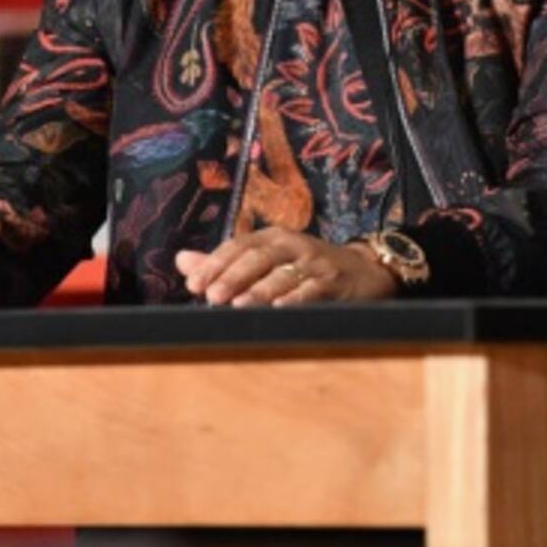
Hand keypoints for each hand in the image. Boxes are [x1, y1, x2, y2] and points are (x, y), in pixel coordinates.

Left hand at [174, 227, 397, 307]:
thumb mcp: (268, 259)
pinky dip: (296, 299)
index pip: (239, 245)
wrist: (365, 271)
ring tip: (238, 305)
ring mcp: (315, 263)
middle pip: (259, 257)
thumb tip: (181, 261)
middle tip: (211, 295)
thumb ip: (226, 263)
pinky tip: (281, 309)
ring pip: (283, 275)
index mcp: (273, 237)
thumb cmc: (307, 266)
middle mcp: (293, 244)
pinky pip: (313, 291)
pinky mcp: (335, 283)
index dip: (216, 263)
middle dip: (233, 276)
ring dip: (260, 290)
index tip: (194, 284)